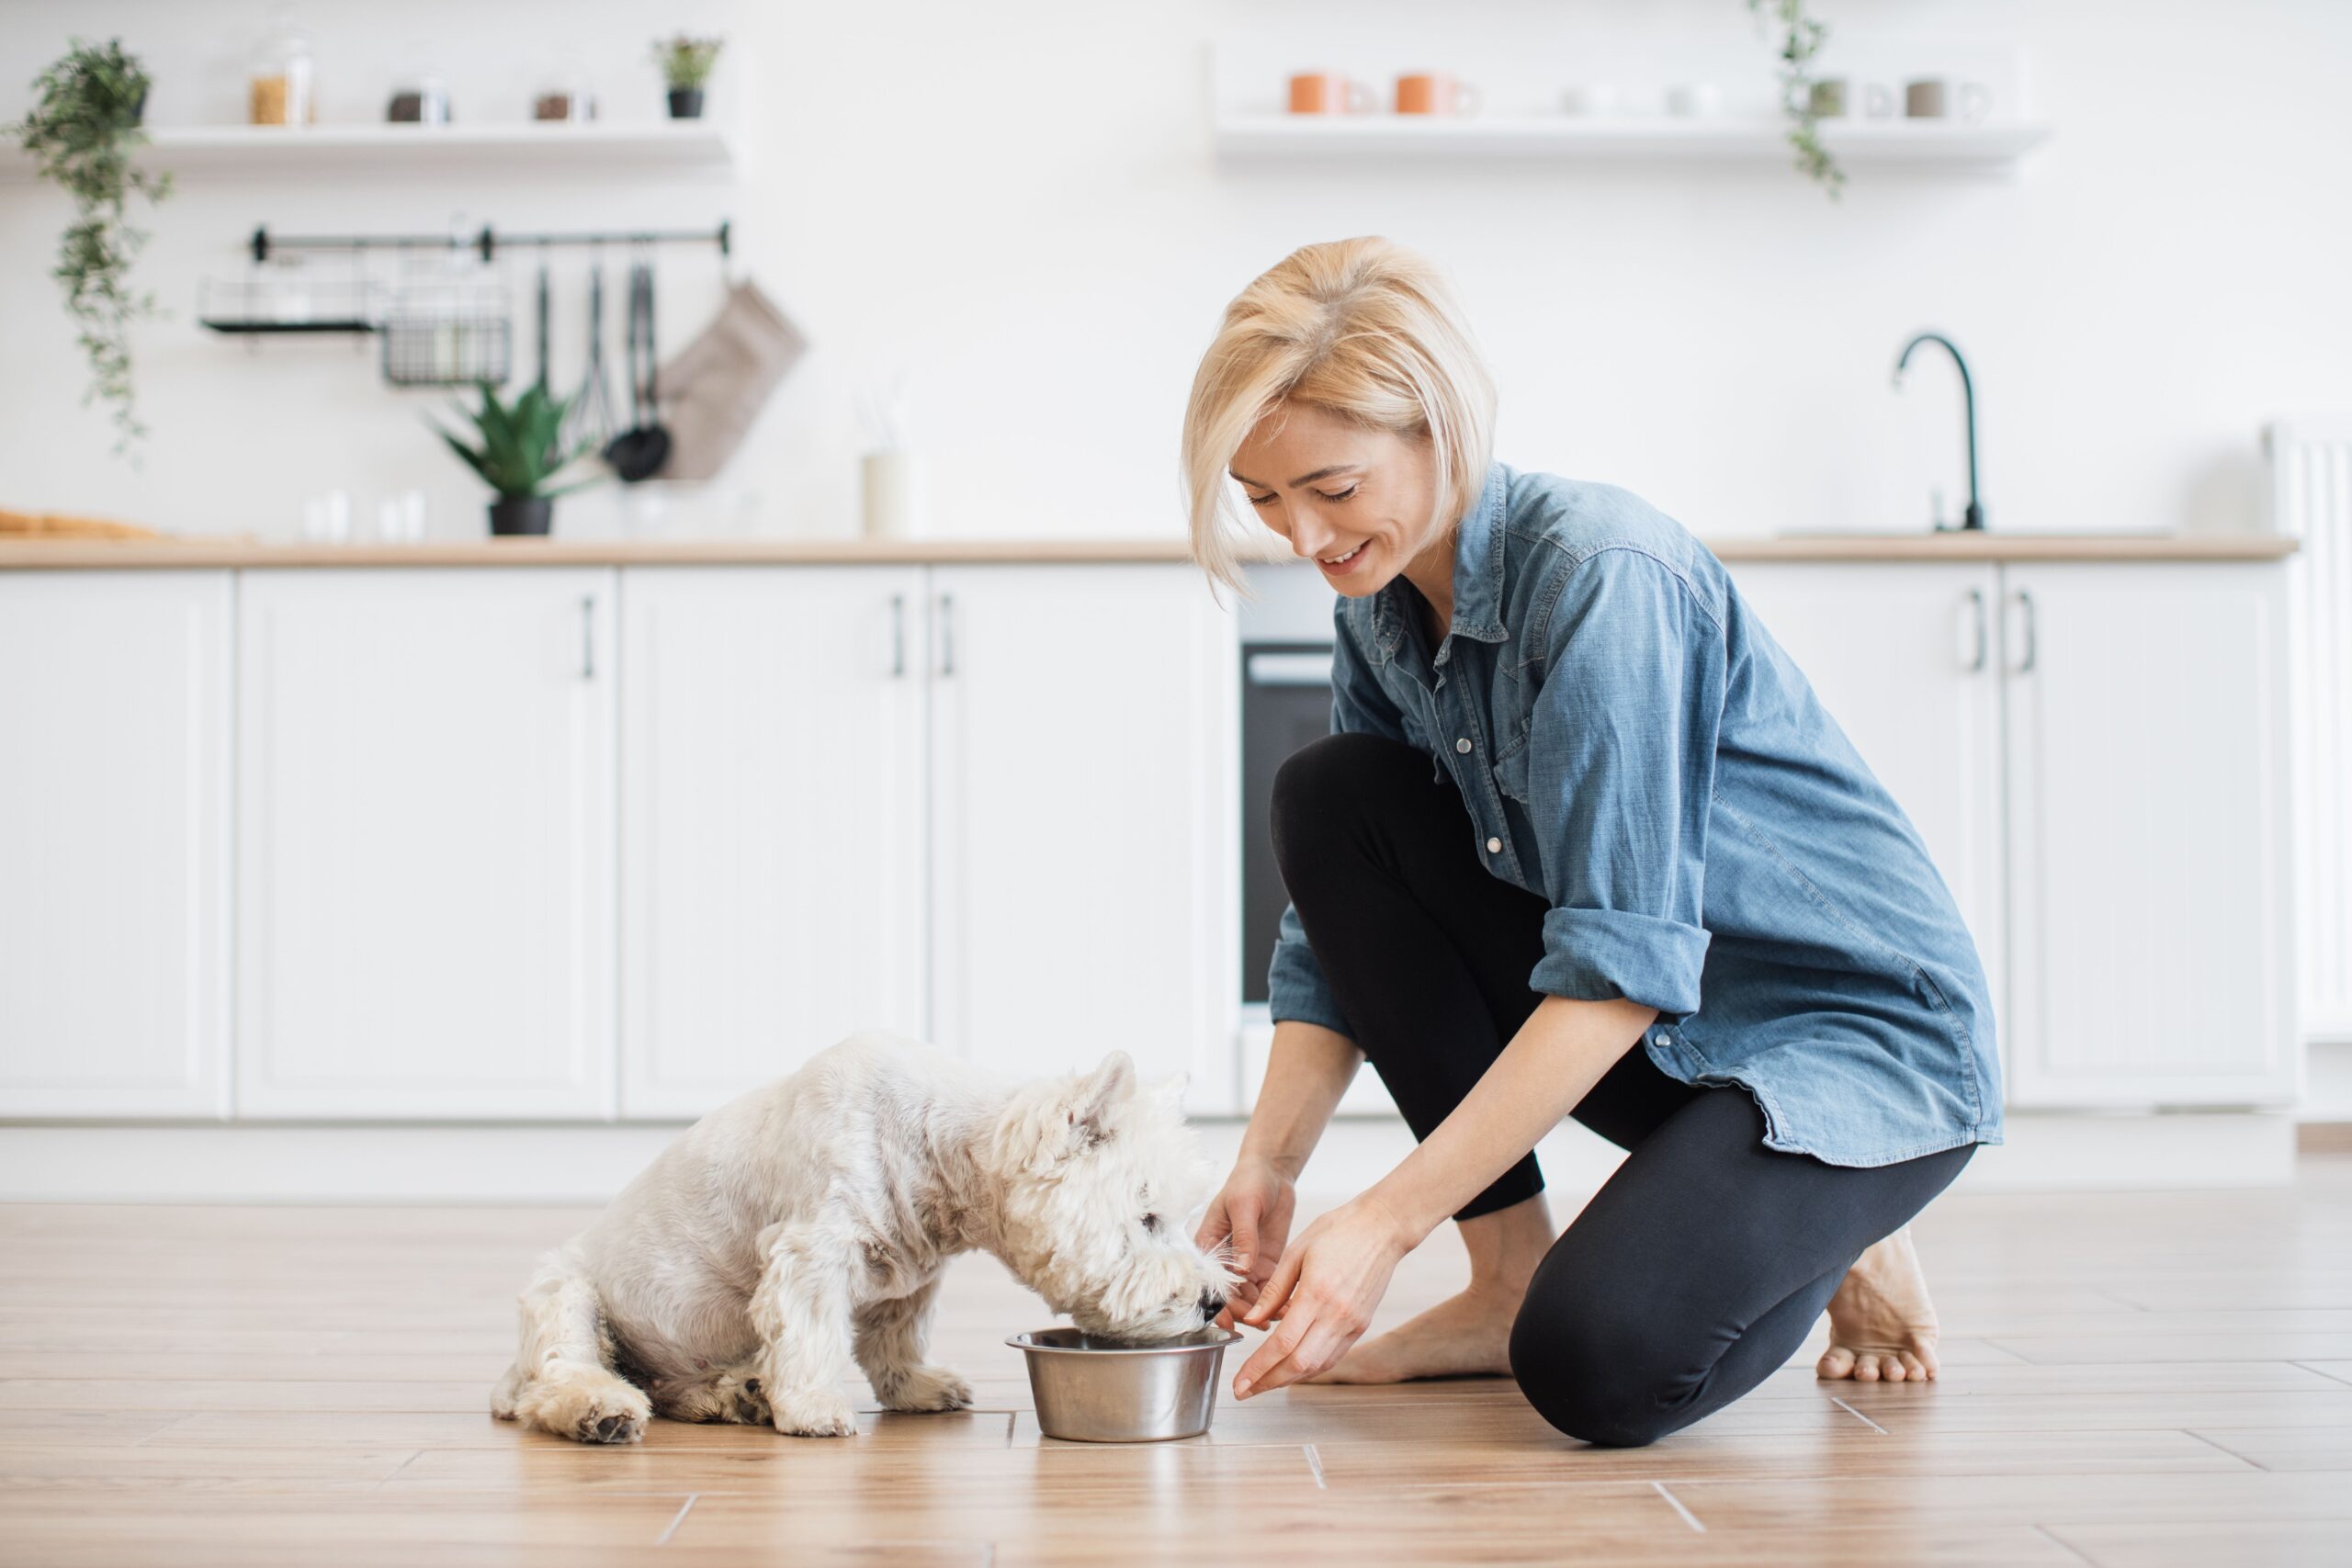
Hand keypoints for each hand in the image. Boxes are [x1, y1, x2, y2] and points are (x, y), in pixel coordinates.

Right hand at [1195, 1159, 1296, 1328]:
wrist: (1271, 1173)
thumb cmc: (1248, 1182)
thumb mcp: (1244, 1205)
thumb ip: (1244, 1236)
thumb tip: (1242, 1267)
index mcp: (1209, 1247)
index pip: (1209, 1282)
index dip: (1217, 1305)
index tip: (1229, 1322)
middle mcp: (1225, 1262)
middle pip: (1229, 1297)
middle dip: (1244, 1313)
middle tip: (1261, 1322)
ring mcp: (1245, 1265)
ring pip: (1250, 1299)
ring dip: (1262, 1311)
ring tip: (1280, 1319)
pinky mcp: (1265, 1266)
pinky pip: (1269, 1290)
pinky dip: (1277, 1301)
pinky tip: (1290, 1308)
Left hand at [1232, 1193, 1409, 1398]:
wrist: (1383, 1227)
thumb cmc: (1339, 1230)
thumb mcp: (1296, 1252)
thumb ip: (1273, 1291)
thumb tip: (1253, 1321)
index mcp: (1317, 1293)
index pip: (1282, 1344)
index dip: (1258, 1368)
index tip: (1239, 1382)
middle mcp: (1337, 1315)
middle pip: (1299, 1364)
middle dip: (1268, 1382)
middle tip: (1245, 1391)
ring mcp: (1352, 1324)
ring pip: (1317, 1366)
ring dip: (1288, 1379)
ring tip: (1263, 1383)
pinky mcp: (1361, 1325)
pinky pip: (1332, 1356)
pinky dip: (1310, 1368)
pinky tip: (1292, 1368)